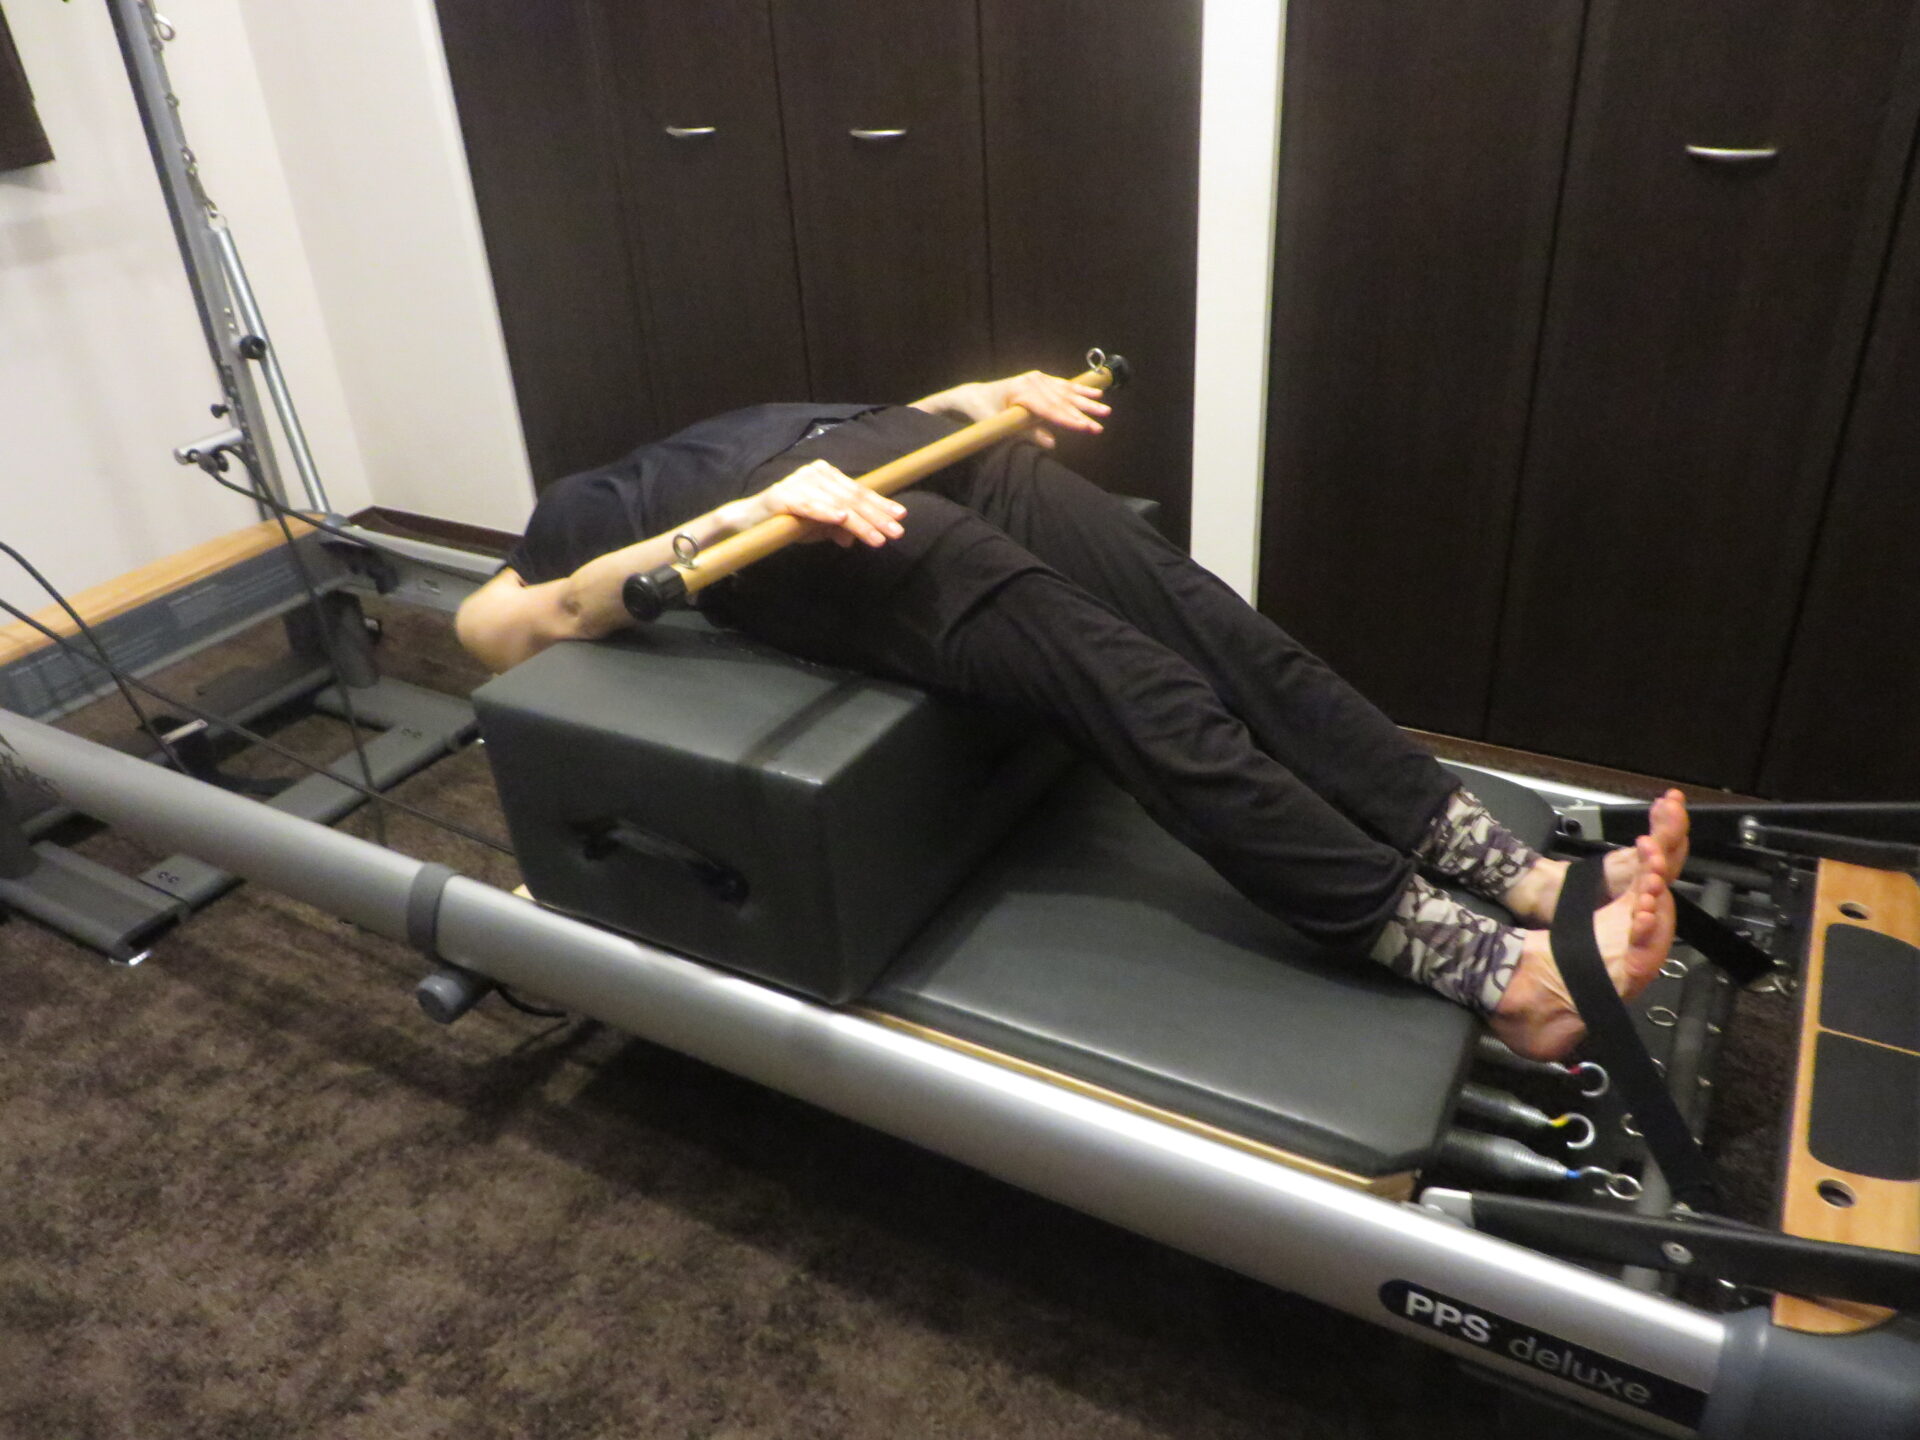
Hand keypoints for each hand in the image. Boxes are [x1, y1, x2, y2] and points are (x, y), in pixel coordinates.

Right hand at [739, 459, 905, 547]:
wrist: (749, 521)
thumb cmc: (787, 521)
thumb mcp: (819, 527)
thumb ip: (837, 529)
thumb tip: (853, 541)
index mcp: (827, 475)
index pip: (859, 491)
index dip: (881, 504)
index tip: (901, 517)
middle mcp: (816, 473)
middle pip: (853, 497)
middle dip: (877, 516)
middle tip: (896, 532)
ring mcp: (799, 482)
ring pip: (837, 504)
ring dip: (859, 522)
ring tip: (877, 537)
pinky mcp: (784, 496)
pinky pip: (810, 505)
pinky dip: (827, 512)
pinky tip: (843, 519)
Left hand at [978, 371, 1109, 448]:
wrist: (975, 395)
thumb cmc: (984, 413)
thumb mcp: (1001, 427)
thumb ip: (1027, 434)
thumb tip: (1051, 444)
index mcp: (1021, 391)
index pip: (1050, 409)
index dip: (1069, 420)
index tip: (1085, 428)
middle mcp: (1031, 381)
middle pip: (1062, 401)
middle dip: (1083, 415)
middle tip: (1100, 426)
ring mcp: (1036, 378)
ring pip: (1066, 392)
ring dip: (1087, 402)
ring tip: (1104, 410)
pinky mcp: (1040, 378)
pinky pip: (1063, 385)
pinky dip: (1080, 391)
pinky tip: (1096, 394)